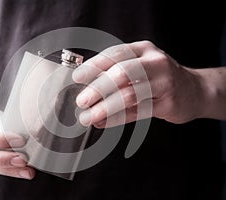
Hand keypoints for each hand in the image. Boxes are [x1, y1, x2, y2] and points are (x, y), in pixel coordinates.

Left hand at [73, 41, 205, 127]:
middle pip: (121, 73)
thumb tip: (86, 84)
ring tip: (88, 117)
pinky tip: (103, 122)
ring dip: (104, 108)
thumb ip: (116, 72)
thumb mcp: (140, 65)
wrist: (194, 90)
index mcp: (143, 49)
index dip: (93, 66)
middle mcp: (155, 63)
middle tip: (81, 101)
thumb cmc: (159, 77)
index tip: (77, 77)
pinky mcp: (167, 104)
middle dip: (97, 88)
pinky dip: (116, 118)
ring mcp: (163, 83)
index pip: (114, 54)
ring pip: (129, 95)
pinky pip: (136, 113)